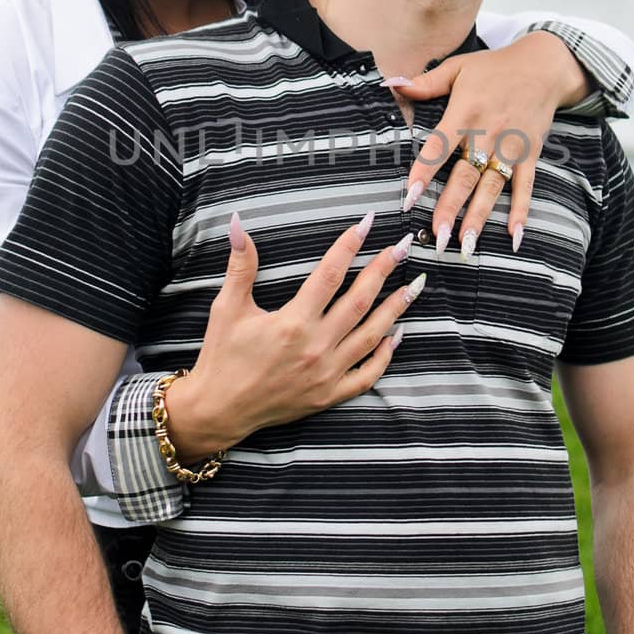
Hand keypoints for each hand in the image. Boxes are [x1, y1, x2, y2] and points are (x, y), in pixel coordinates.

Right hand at [168, 212, 422, 458]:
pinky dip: (385, 356)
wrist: (219, 410)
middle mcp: (315, 347)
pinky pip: (367, 375)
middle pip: (360, 301)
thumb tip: (238, 224)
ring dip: (395, 308)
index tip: (366, 223)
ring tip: (414, 285)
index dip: (348, 246)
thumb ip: (241, 266)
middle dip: (383, 270)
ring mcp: (326, 374)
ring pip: (371, 335)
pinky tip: (396, 335)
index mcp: (292, 323)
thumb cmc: (222, 357)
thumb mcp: (227, 308)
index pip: (329, 275)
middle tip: (402, 246)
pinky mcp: (329, 395)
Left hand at [389, 33, 590, 256]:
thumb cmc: (494, 68)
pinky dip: (521, 210)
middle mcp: (487, 133)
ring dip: (479, 216)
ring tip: (466, 244)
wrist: (544, 65)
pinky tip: (514, 236)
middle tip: (438, 235)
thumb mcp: (457, 67)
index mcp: (465, 112)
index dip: (424, 172)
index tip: (410, 197)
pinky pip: (525, 186)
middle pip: (466, 175)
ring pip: (492, 186)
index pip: (439, 147)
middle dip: (451, 206)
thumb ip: (425, 83)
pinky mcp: (530, 154)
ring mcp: (511, 147)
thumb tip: (391, 84)